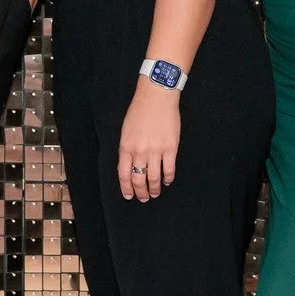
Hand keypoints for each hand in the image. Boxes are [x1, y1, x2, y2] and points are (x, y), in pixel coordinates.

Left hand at [117, 84, 179, 200]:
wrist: (156, 97)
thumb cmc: (139, 111)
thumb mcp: (126, 130)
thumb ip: (127, 149)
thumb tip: (130, 166)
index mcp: (126, 147)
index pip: (124, 174)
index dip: (126, 188)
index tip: (129, 196)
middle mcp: (139, 151)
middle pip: (138, 179)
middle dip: (140, 192)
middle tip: (143, 198)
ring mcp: (156, 150)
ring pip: (153, 178)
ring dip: (154, 189)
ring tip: (155, 194)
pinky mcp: (170, 148)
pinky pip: (169, 169)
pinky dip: (167, 178)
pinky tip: (167, 181)